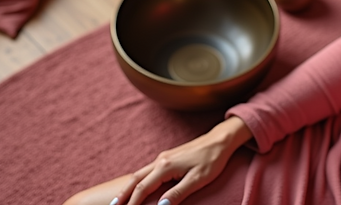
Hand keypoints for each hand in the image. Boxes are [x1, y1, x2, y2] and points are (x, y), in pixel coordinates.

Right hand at [114, 116, 252, 204]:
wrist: (220, 140)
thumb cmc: (211, 160)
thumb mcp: (197, 180)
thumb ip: (178, 193)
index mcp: (165, 166)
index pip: (143, 188)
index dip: (132, 202)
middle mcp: (160, 160)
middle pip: (135, 179)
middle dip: (123, 194)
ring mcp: (163, 157)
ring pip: (140, 173)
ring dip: (128, 186)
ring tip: (120, 199)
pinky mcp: (168, 157)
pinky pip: (147, 170)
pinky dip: (138, 180)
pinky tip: (137, 186)